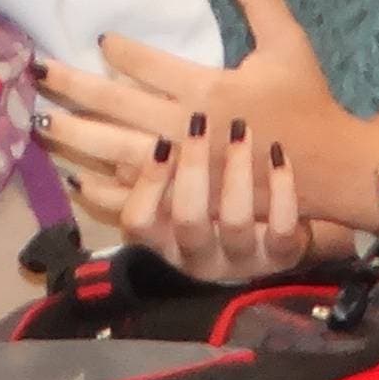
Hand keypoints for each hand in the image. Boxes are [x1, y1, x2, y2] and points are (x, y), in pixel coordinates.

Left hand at [37, 0, 370, 235]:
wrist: (332, 172)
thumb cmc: (308, 105)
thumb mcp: (289, 44)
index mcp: (211, 89)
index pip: (149, 65)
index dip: (120, 51)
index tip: (99, 40)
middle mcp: (189, 129)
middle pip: (117, 106)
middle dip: (73, 87)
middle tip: (36, 71)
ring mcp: (185, 171)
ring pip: (115, 150)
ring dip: (75, 135)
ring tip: (40, 120)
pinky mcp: (187, 201)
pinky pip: (136, 195)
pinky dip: (103, 188)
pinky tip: (75, 177)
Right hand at [73, 100, 328, 284]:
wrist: (293, 223)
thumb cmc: (218, 197)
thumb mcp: (172, 191)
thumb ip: (133, 167)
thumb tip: (85, 123)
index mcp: (167, 237)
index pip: (140, 221)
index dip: (144, 186)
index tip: (156, 141)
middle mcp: (200, 253)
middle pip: (187, 219)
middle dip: (189, 173)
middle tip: (195, 123)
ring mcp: (244, 256)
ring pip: (236, 222)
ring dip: (236, 173)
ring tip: (241, 129)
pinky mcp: (283, 254)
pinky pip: (285, 228)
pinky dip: (283, 190)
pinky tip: (279, 155)